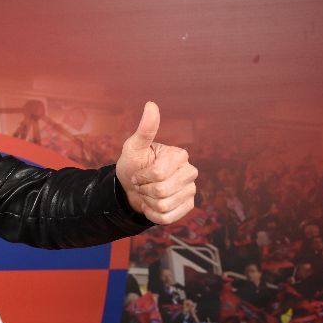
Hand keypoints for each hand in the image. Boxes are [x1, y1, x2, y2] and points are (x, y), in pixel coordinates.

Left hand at [115, 101, 198, 224]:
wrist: (131, 188)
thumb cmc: (133, 164)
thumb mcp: (134, 147)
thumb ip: (145, 129)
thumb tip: (151, 104)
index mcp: (179, 156)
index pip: (158, 174)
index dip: (141, 177)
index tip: (138, 172)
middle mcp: (190, 172)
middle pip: (161, 191)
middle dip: (143, 189)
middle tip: (141, 184)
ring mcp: (191, 190)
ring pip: (164, 205)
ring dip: (147, 202)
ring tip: (147, 193)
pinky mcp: (188, 207)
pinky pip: (167, 218)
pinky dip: (153, 214)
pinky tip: (152, 204)